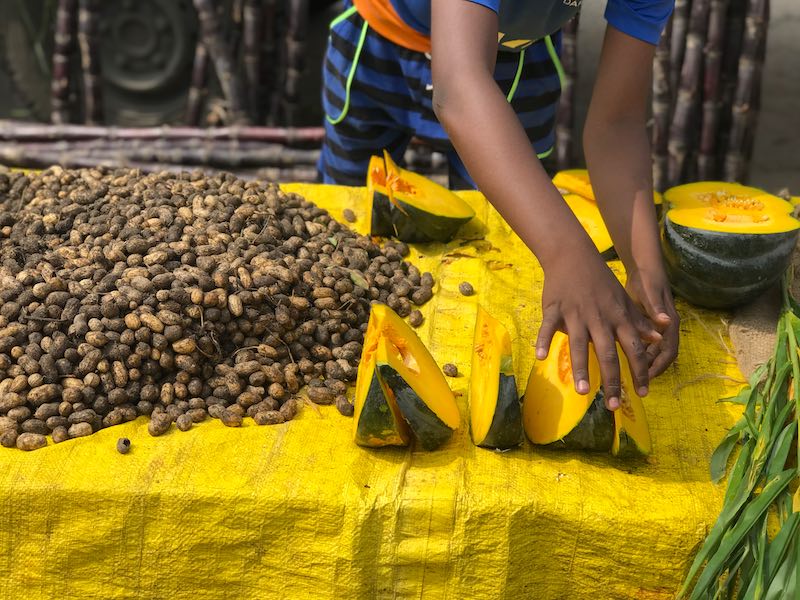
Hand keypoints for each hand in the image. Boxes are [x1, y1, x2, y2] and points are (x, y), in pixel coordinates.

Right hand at [535, 247, 662, 410]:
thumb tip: (658, 339)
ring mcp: (576, 314)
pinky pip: (549, 327)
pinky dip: (544, 341)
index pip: (632, 349)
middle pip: (607, 353)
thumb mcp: (623, 300)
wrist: (573, 255)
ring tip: (583, 392)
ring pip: (579, 345)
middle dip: (612, 381)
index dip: (638, 372)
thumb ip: (639, 321)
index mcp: (617, 318)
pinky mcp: (555, 308)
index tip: (642, 394)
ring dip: (581, 369)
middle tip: (614, 406)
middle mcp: (599, 318)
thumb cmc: (600, 281)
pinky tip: (541, 357)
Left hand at [625, 266, 679, 377]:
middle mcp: (667, 327)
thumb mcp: (649, 292)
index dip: (658, 366)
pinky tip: (624, 357)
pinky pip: (647, 343)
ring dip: (643, 362)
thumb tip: (666, 322)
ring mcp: (659, 326)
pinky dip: (638, 352)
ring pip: (654, 351)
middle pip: (661, 356)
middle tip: (634, 381)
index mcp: (670, 323)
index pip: (669, 352)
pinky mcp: (650, 324)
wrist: (645, 267)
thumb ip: (656, 307)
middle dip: (650, 369)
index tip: (645, 377)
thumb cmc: (647, 279)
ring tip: (627, 373)